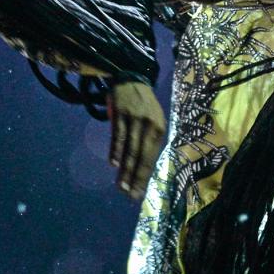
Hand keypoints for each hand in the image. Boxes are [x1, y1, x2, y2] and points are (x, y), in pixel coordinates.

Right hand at [106, 80, 165, 200]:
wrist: (132, 78)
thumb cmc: (143, 104)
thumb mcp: (153, 120)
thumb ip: (149, 141)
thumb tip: (141, 167)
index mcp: (160, 129)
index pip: (152, 158)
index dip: (144, 177)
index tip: (138, 194)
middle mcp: (150, 125)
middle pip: (142, 156)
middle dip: (135, 178)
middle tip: (129, 195)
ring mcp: (135, 119)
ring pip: (130, 149)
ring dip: (125, 169)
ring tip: (121, 186)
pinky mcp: (121, 113)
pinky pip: (118, 136)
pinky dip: (116, 151)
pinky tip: (113, 164)